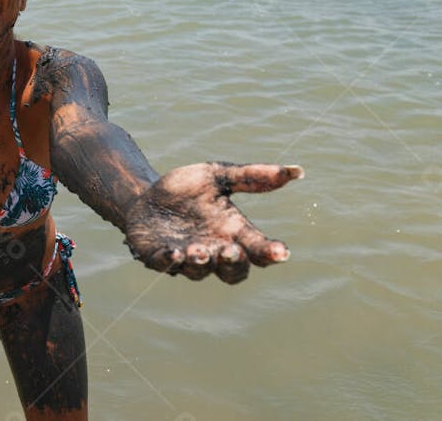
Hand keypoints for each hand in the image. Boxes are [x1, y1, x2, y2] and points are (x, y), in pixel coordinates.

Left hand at [123, 162, 302, 283]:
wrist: (145, 195)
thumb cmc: (186, 190)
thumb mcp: (217, 176)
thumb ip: (251, 177)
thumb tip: (296, 170)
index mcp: (232, 232)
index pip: (258, 249)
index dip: (270, 252)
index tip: (281, 251)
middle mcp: (213, 250)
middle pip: (233, 271)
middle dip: (234, 263)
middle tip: (233, 250)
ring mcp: (185, 257)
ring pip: (199, 271)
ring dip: (201, 262)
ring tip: (199, 251)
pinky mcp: (157, 256)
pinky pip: (165, 264)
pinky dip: (169, 261)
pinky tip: (172, 253)